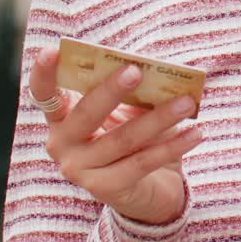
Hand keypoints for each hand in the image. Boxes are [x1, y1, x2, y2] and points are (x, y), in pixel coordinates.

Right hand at [29, 48, 203, 223]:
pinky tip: (196, 132)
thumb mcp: (128, 112)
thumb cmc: (135, 139)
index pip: (44, 94)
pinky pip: (143, 162)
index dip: (45, 73)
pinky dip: (173, 145)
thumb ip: (132, 92)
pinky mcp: (105, 189)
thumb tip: (156, 70)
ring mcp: (79, 170)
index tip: (52, 50)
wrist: (149, 191)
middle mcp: (61, 145)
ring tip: (188, 102)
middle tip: (137, 70)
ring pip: (124, 139)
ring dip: (160, 118)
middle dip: (112, 90)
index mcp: (61, 119)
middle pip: (86, 113)